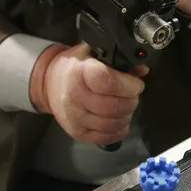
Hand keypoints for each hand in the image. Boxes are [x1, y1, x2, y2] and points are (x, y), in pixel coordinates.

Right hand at [30, 43, 148, 144]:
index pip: (108, 82)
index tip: (136, 84)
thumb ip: (119, 60)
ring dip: (126, 115)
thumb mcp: (94, 53)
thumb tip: (141, 70)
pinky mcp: (77, 133)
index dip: (129, 85)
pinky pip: (105, 137)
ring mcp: (74, 117)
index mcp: (79, 73)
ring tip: (126, 106)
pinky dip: (119, 130)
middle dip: (131, 101)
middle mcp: (74, 97)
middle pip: (113, 106)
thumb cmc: (75, 66)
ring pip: (111, 124)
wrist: (49, 83)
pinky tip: (120, 119)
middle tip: (133, 95)